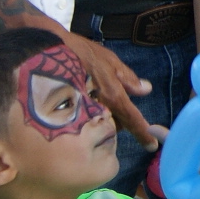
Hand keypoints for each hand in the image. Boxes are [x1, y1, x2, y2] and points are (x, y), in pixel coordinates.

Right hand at [61, 31, 159, 149]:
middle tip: (113, 102)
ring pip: (102, 123)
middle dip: (119, 119)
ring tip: (97, 98)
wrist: (48, 52)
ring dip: (105, 117)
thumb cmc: (81, 52)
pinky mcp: (70, 114)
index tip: (151, 146)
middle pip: (117, 125)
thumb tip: (145, 89)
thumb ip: (128, 78)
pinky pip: (88, 121)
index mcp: (113, 95)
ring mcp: (84, 114)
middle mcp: (99, 108)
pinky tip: (86, 100)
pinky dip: (92, 115)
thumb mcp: (110, 60)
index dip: (143, 134)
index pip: (132, 119)